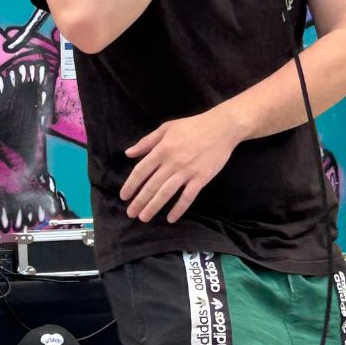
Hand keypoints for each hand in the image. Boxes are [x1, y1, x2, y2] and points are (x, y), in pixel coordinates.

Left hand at [120, 110, 238, 222]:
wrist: (221, 128)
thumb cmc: (192, 126)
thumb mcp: (166, 128)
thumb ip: (146, 142)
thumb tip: (128, 153)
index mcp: (162, 149)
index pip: (141, 170)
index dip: (131, 184)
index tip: (124, 196)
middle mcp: (172, 162)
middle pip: (152, 185)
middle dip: (139, 201)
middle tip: (131, 213)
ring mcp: (187, 171)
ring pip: (166, 193)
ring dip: (153, 207)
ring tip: (144, 218)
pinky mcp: (201, 178)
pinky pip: (188, 197)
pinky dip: (179, 208)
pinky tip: (171, 218)